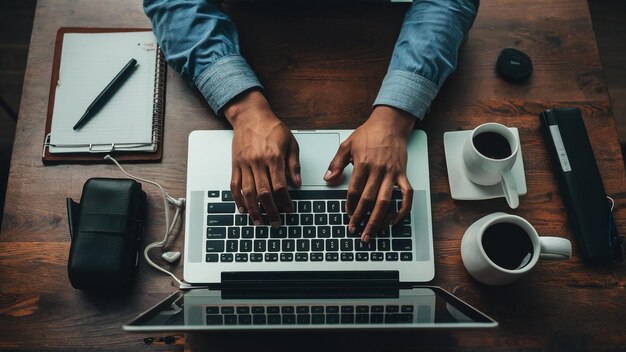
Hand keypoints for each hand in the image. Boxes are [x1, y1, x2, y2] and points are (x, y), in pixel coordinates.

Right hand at [225, 90, 300, 227]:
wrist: (250, 115)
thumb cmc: (271, 127)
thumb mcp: (290, 142)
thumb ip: (294, 164)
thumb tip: (297, 183)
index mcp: (273, 156)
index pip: (279, 185)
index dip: (284, 201)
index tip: (288, 210)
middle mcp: (257, 161)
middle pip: (263, 192)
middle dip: (270, 211)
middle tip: (275, 223)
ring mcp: (244, 163)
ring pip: (247, 192)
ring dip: (253, 209)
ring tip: (258, 221)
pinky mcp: (235, 164)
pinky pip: (234, 185)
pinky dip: (237, 199)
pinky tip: (242, 208)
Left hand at [324, 106, 414, 242]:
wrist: (390, 123)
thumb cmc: (368, 133)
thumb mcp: (347, 145)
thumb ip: (336, 163)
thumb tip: (327, 178)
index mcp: (362, 164)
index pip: (354, 191)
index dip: (350, 205)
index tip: (348, 215)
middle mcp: (378, 170)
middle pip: (368, 200)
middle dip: (361, 218)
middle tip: (355, 231)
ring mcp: (392, 173)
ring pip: (385, 201)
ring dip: (378, 220)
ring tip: (372, 233)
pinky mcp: (403, 174)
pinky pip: (406, 196)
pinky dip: (402, 210)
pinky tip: (394, 220)